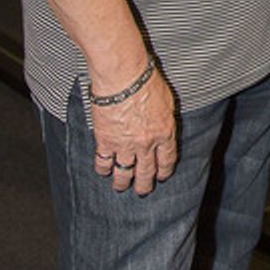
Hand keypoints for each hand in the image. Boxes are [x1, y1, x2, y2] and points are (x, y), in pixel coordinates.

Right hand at [91, 65, 178, 195]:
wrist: (123, 78)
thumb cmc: (146, 82)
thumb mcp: (167, 100)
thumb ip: (165, 119)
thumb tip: (163, 127)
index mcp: (165, 133)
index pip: (167, 159)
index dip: (164, 170)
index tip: (162, 176)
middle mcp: (146, 144)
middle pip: (147, 171)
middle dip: (144, 184)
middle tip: (142, 191)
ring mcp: (125, 145)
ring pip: (124, 172)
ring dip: (122, 182)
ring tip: (120, 187)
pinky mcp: (106, 141)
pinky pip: (104, 161)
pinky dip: (103, 169)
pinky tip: (103, 172)